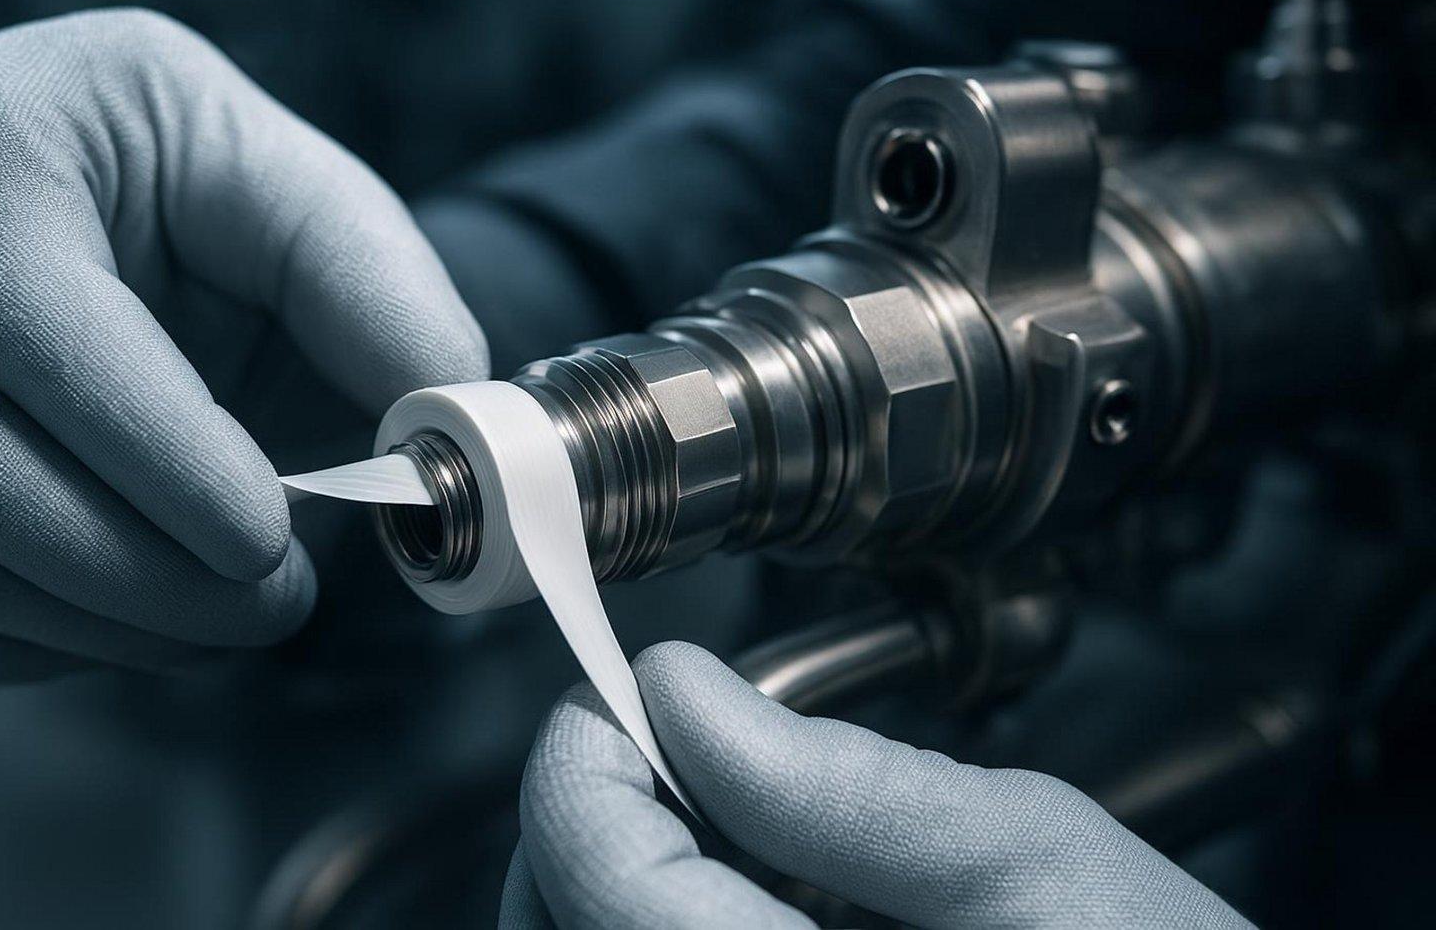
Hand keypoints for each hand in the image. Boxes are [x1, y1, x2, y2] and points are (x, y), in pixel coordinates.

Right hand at [0, 9, 487, 682]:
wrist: (125, 233)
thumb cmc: (221, 208)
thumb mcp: (312, 206)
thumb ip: (382, 296)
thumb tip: (434, 425)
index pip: (40, 322)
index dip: (155, 452)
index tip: (268, 541)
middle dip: (122, 564)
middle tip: (268, 609)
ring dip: (71, 617)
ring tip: (215, 625)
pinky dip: (1, 640)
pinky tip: (123, 628)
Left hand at [503, 641, 1250, 928]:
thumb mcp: (1037, 866)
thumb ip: (841, 780)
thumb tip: (688, 695)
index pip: (595, 873)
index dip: (584, 756)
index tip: (626, 689)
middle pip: (558, 928)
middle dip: (591, 815)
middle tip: (670, 739)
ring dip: (618, 875)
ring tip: (725, 817)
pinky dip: (663, 926)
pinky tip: (751, 894)